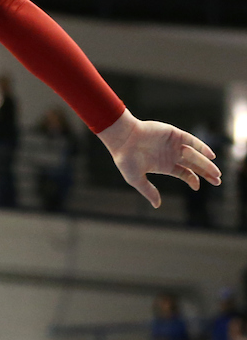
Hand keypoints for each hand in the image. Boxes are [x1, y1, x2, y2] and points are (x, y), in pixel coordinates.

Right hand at [98, 108, 220, 207]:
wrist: (122, 137)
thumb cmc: (125, 158)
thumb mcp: (136, 178)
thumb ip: (148, 191)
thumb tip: (157, 205)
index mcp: (164, 165)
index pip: (184, 173)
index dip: (193, 179)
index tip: (197, 186)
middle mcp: (171, 154)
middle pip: (194, 165)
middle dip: (206, 172)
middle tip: (218, 181)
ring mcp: (173, 144)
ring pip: (195, 154)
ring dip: (206, 163)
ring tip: (216, 173)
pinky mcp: (174, 134)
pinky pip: (191, 140)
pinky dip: (201, 147)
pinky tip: (210, 155)